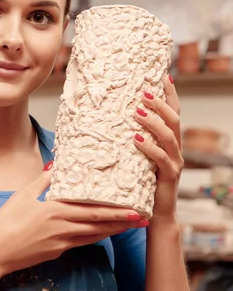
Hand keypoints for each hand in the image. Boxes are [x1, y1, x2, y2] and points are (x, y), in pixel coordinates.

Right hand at [0, 163, 147, 275]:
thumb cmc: (6, 222)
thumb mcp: (22, 195)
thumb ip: (42, 181)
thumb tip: (55, 165)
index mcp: (55, 210)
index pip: (92, 210)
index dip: (115, 209)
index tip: (133, 206)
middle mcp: (63, 227)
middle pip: (99, 224)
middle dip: (123, 221)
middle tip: (143, 218)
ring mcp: (62, 242)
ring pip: (94, 236)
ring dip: (114, 231)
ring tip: (130, 226)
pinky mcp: (57, 252)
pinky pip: (82, 243)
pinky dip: (96, 238)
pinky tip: (103, 234)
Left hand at [133, 74, 183, 218]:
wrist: (154, 214)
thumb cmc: (142, 184)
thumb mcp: (138, 158)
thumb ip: (134, 140)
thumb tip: (115, 120)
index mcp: (170, 142)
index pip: (174, 113)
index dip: (170, 95)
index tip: (163, 76)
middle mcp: (176, 149)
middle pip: (174, 120)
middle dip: (160, 104)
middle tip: (144, 93)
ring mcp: (174, 162)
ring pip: (169, 136)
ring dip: (153, 121)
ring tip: (137, 112)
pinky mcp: (168, 176)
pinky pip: (161, 158)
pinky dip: (149, 147)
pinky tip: (136, 139)